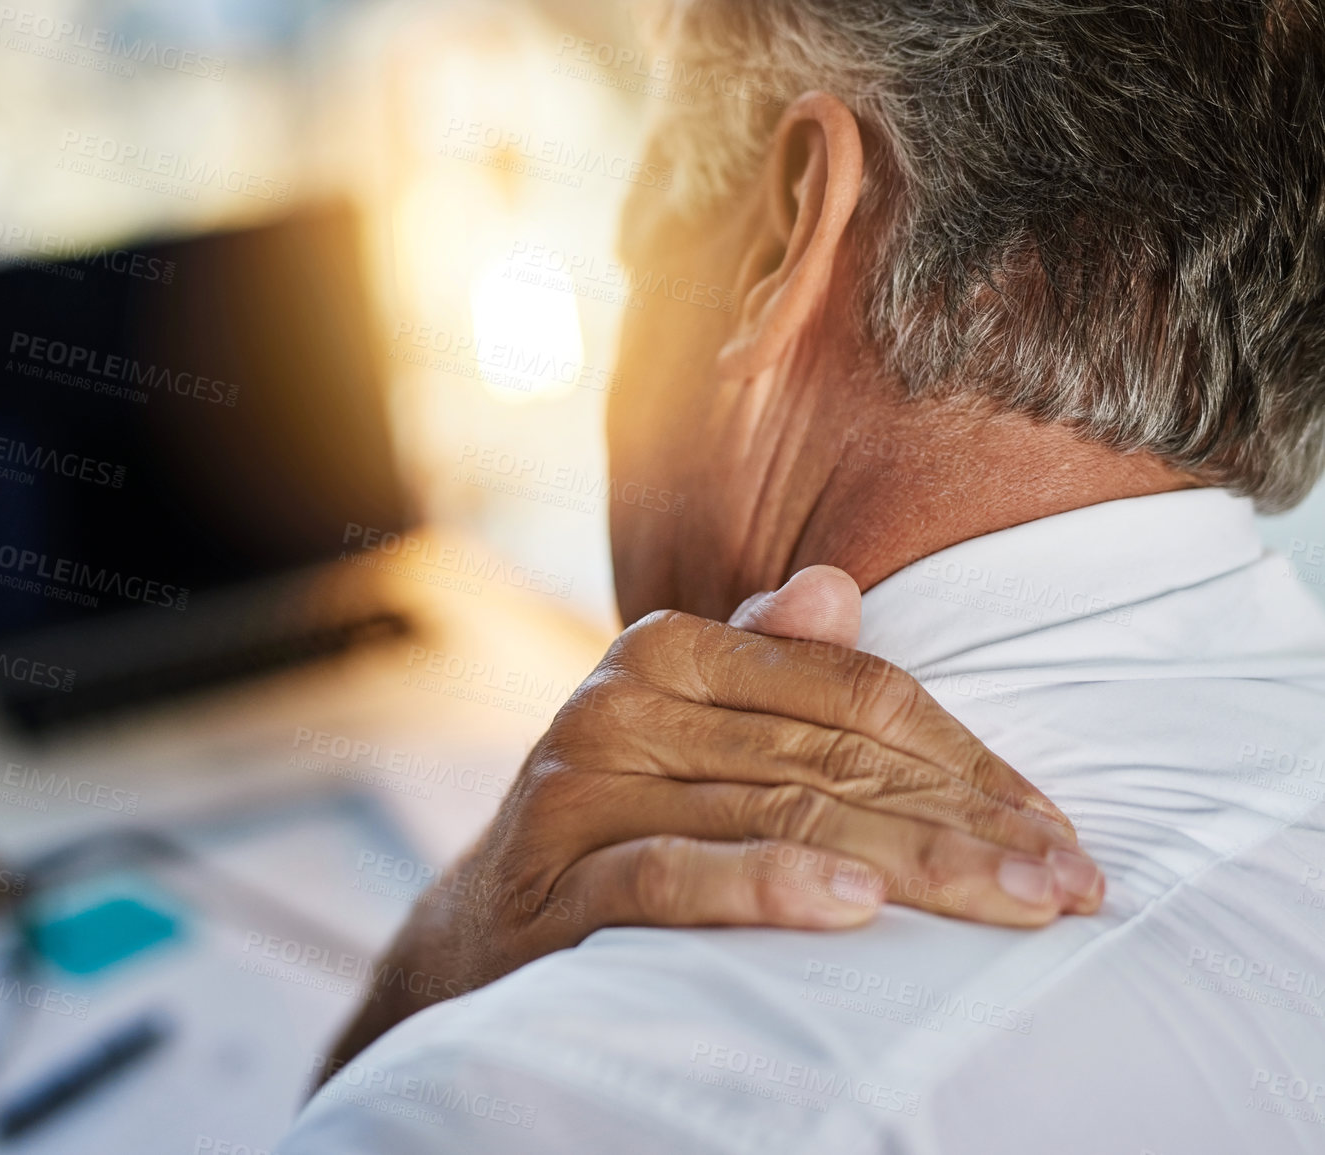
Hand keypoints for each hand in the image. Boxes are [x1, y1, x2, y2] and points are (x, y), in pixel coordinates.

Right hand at [321, 566, 1100, 1075]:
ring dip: (910, 866)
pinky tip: (854, 909)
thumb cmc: (622, 823)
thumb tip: (838, 585)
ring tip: (1011, 907)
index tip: (1055, 826)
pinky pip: (676, 875)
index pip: (853, 691)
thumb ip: (764, 663)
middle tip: (1068, 886)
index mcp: (670, 651)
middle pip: (832, 756)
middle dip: (965, 825)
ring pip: (776, 814)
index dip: (967, 756)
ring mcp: (584, 786)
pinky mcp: (556, 875)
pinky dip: (767, 886)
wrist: (485, 927)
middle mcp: (622, 702)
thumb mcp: (690, 731)